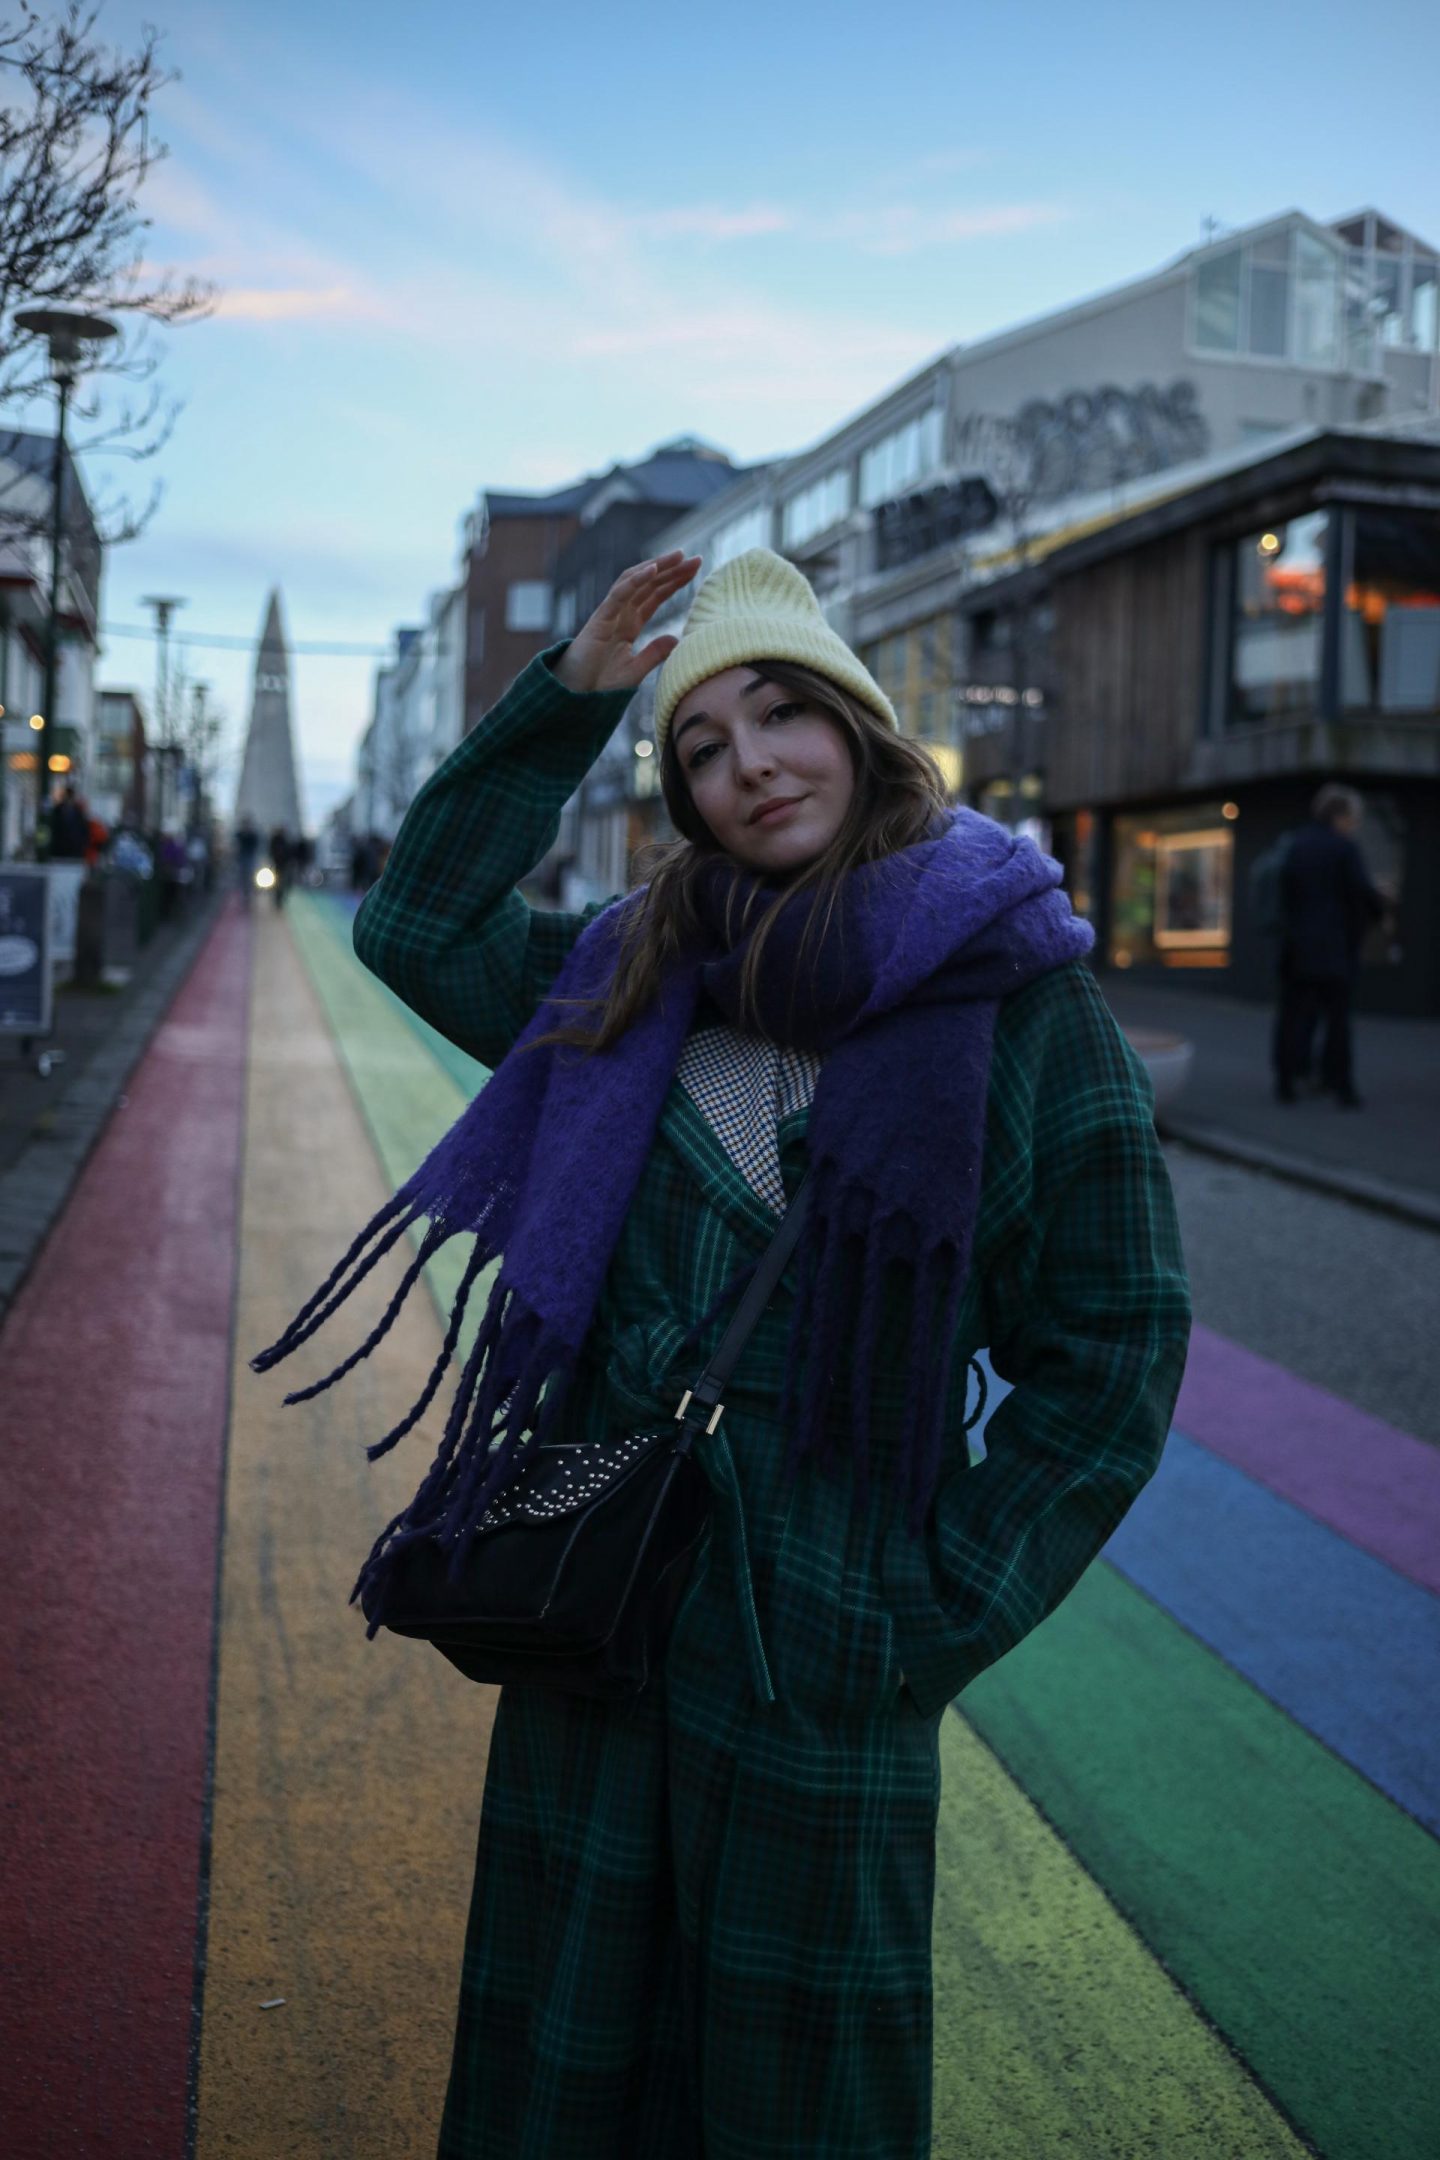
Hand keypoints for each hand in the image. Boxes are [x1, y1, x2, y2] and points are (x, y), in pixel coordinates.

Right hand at [551, 551, 701, 694]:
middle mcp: (621, 614)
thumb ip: (655, 653)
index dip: (675, 581)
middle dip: (672, 570)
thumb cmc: (600, 684)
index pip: (656, 595)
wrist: (575, 695)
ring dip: (657, 566)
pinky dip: (636, 580)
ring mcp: (610, 614)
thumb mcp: (636, 669)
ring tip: (678, 556)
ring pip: (635, 581)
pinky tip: (653, 569)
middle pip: (649, 584)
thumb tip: (676, 638)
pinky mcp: (600, 618)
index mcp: (630, 623)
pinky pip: (619, 594)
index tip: (695, 569)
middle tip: (695, 558)